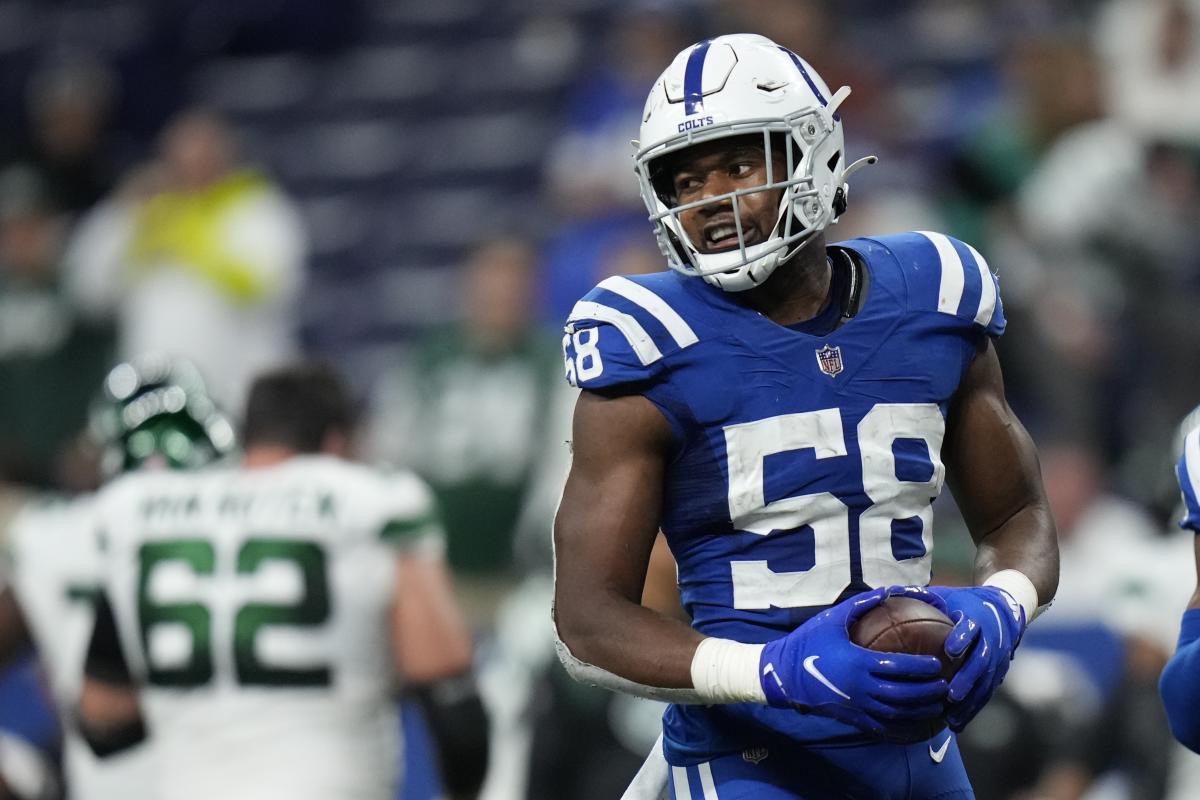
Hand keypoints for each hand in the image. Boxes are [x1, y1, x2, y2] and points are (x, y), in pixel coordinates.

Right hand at [758, 585, 949, 737]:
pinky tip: (916, 724)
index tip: (937, 664)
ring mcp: (857, 705)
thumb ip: (861, 605)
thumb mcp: (832, 618)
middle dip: (928, 692)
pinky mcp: (852, 718)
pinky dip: (902, 727)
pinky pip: (882, 727)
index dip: (922, 668)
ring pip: (896, 713)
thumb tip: (887, 590)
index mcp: (858, 662)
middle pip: (903, 694)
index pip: (899, 667)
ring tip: (937, 706)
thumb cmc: (808, 643)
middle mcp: (861, 687)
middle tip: (945, 686)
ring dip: (920, 711)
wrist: (783, 674)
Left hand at [925, 585, 1025, 730]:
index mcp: (976, 618)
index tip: (951, 649)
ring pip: (986, 683)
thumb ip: (923, 598)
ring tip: (953, 719)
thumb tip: (886, 593)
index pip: (972, 627)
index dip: (963, 637)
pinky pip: (986, 693)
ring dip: (971, 702)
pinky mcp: (999, 672)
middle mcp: (990, 640)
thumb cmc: (964, 601)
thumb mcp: (948, 595)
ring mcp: (997, 658)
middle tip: (951, 695)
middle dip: (968, 679)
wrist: (1004, 608)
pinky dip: (973, 708)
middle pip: (982, 661)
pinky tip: (958, 722)